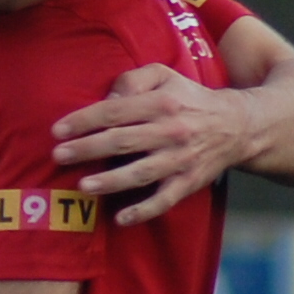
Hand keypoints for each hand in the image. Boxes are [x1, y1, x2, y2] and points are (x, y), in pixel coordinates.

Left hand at [51, 64, 249, 226]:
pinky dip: (143, 211)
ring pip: (141, 172)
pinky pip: (164, 200)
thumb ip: (132, 80)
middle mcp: (171, 131)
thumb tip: (107, 99)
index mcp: (161, 102)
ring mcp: (180, 159)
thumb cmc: (187, 98)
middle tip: (58, 156)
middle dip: (88, 148)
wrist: (236, 125)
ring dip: (111, 180)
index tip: (58, 130)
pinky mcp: (188, 182)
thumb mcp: (163, 75)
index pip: (116, 110)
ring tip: (83, 185)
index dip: (84, 120)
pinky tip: (120, 218)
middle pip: (123, 140)